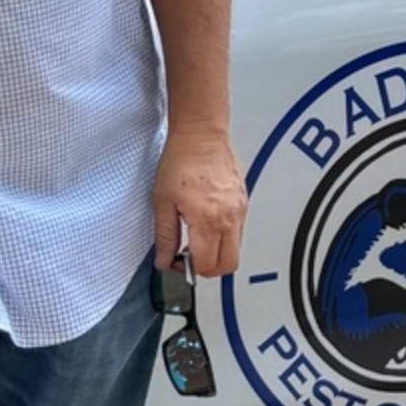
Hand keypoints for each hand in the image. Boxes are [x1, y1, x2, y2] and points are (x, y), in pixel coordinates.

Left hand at [152, 127, 247, 276]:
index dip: (189, 269)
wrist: (201, 136)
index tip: (177, 260)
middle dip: (208, 269)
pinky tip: (207, 225)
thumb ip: (165, 236)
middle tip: (190, 257)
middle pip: (227, 265)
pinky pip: (238, 232)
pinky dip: (224, 238)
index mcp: (207, 220)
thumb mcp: (162, 201)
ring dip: (217, 253)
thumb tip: (163, 260)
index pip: (207, 264)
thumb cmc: (181, 161)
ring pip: (236, 250)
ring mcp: (239, 211)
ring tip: (197, 239)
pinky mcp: (243, 203)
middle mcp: (229, 218)